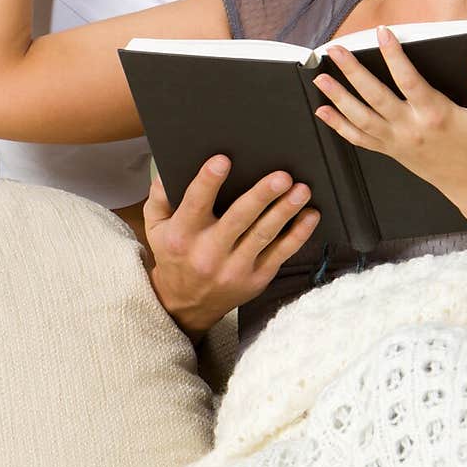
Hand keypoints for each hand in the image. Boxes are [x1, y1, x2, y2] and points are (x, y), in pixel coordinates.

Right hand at [142, 156, 319, 340]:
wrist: (187, 305)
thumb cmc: (174, 256)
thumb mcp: (156, 228)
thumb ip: (160, 197)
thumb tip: (168, 168)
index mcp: (182, 235)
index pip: (195, 204)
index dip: (208, 182)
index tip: (223, 160)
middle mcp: (208, 253)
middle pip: (239, 219)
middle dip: (262, 196)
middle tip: (281, 176)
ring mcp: (235, 268)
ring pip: (264, 235)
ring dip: (285, 211)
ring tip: (302, 190)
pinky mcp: (257, 278)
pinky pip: (281, 253)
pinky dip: (298, 234)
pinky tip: (310, 215)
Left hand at [312, 27, 466, 208]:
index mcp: (436, 114)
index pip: (409, 79)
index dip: (393, 55)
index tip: (381, 32)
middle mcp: (411, 128)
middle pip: (375, 96)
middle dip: (352, 71)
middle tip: (335, 51)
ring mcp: (398, 142)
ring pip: (360, 118)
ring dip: (338, 97)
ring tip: (320, 78)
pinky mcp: (391, 152)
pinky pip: (360, 139)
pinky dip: (339, 126)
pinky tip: (324, 112)